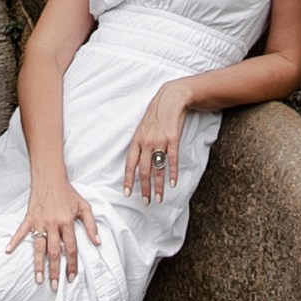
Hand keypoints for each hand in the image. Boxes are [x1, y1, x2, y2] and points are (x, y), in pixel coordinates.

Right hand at [9, 184, 99, 289]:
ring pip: (38, 246)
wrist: (51, 177)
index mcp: (67, 222)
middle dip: (55, 270)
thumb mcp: (85, 207)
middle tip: (55, 286)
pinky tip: (8, 251)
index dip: (72, 264)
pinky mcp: (29, 218)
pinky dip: (14, 240)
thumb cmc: (69, 193)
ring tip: (38, 279)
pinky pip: (21, 231)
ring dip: (38, 264)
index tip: (71, 277)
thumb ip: (91, 225)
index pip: (71, 248)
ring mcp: (40, 222)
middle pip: (54, 252)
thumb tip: (98, 243)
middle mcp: (53, 224)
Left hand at [123, 84, 192, 203]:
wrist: (171, 99)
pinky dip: (172, 173)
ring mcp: (160, 141)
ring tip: (159, 198)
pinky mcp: (173, 139)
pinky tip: (173, 183)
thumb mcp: (143, 128)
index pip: (130, 164)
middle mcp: (146, 142)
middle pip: (144, 170)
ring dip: (158, 186)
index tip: (127, 193)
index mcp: (137, 141)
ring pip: (157, 168)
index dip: (128, 180)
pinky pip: (172, 159)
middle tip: (146, 202)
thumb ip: (140, 144)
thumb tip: (137, 161)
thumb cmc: (156, 114)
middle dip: (144, 188)